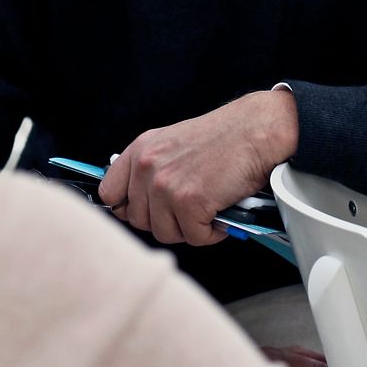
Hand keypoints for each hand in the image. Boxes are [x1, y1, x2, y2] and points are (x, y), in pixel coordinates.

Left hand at [97, 90, 298, 246]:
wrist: (257, 130)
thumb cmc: (224, 137)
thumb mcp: (173, 143)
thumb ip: (151, 169)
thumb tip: (139, 203)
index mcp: (141, 150)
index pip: (109, 194)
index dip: (128, 208)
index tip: (147, 211)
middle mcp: (147, 166)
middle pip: (139, 221)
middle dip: (167, 220)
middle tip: (190, 209)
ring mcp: (166, 185)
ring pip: (165, 233)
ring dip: (190, 228)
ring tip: (207, 208)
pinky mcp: (189, 201)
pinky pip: (194, 237)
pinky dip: (212, 232)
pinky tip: (221, 211)